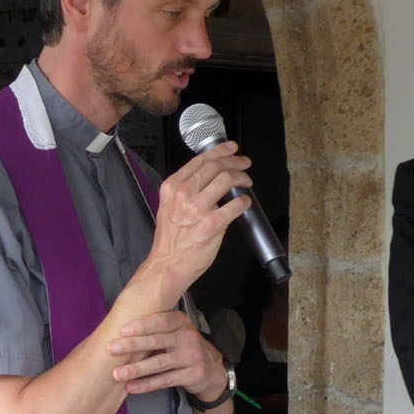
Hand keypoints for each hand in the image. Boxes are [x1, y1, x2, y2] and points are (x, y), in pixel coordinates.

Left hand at [107, 311, 226, 396]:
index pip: (161, 321)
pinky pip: (164, 380)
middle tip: (111, 349)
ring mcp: (192, 357)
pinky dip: (146, 384)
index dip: (142, 325)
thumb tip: (118, 324)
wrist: (211, 369)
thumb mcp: (175, 332)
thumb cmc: (182, 347)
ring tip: (117, 374)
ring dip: (136, 369)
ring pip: (159, 363)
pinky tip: (131, 387)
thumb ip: (155, 328)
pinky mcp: (193, 375)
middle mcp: (188, 337)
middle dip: (132, 345)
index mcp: (181, 322)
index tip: (123, 330)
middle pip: (157, 341)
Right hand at [140, 141, 253, 297]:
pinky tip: (244, 203)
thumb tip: (209, 179)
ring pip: (227, 180)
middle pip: (216, 166)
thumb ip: (184, 190)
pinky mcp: (212, 224)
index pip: (200, 160)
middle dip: (235, 162)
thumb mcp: (168, 207)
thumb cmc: (169, 240)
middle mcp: (184, 194)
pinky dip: (243, 202)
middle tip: (244, 164)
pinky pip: (235, 205)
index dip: (220, 150)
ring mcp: (198, 209)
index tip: (231, 148)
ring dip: (242, 178)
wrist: (166, 265)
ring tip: (246, 182)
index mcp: (172, 187)